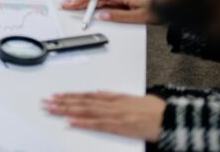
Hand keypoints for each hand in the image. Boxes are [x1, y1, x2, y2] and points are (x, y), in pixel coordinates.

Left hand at [43, 92, 164, 141]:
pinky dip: (83, 123)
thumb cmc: (157, 111)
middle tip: (46, 102)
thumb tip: (100, 92)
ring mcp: (116, 115)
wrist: (173, 119)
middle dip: (63, 102)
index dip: (70, 96)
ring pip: (86, 111)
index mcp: (115, 98)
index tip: (57, 95)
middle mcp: (112, 104)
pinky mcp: (121, 126)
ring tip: (52, 109)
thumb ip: (115, 96)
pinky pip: (98, 125)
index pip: (87, 96)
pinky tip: (70, 122)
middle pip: (82, 102)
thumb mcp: (135, 98)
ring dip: (67, 110)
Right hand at [60, 0, 157, 23]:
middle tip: (66, 4)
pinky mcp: (122, 2)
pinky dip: (93, 6)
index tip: (75, 3)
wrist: (169, 8)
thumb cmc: (157, 10)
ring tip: (72, 6)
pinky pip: (104, 3)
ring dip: (85, 3)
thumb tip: (103, 16)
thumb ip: (120, 16)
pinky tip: (87, 9)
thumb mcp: (139, 17)